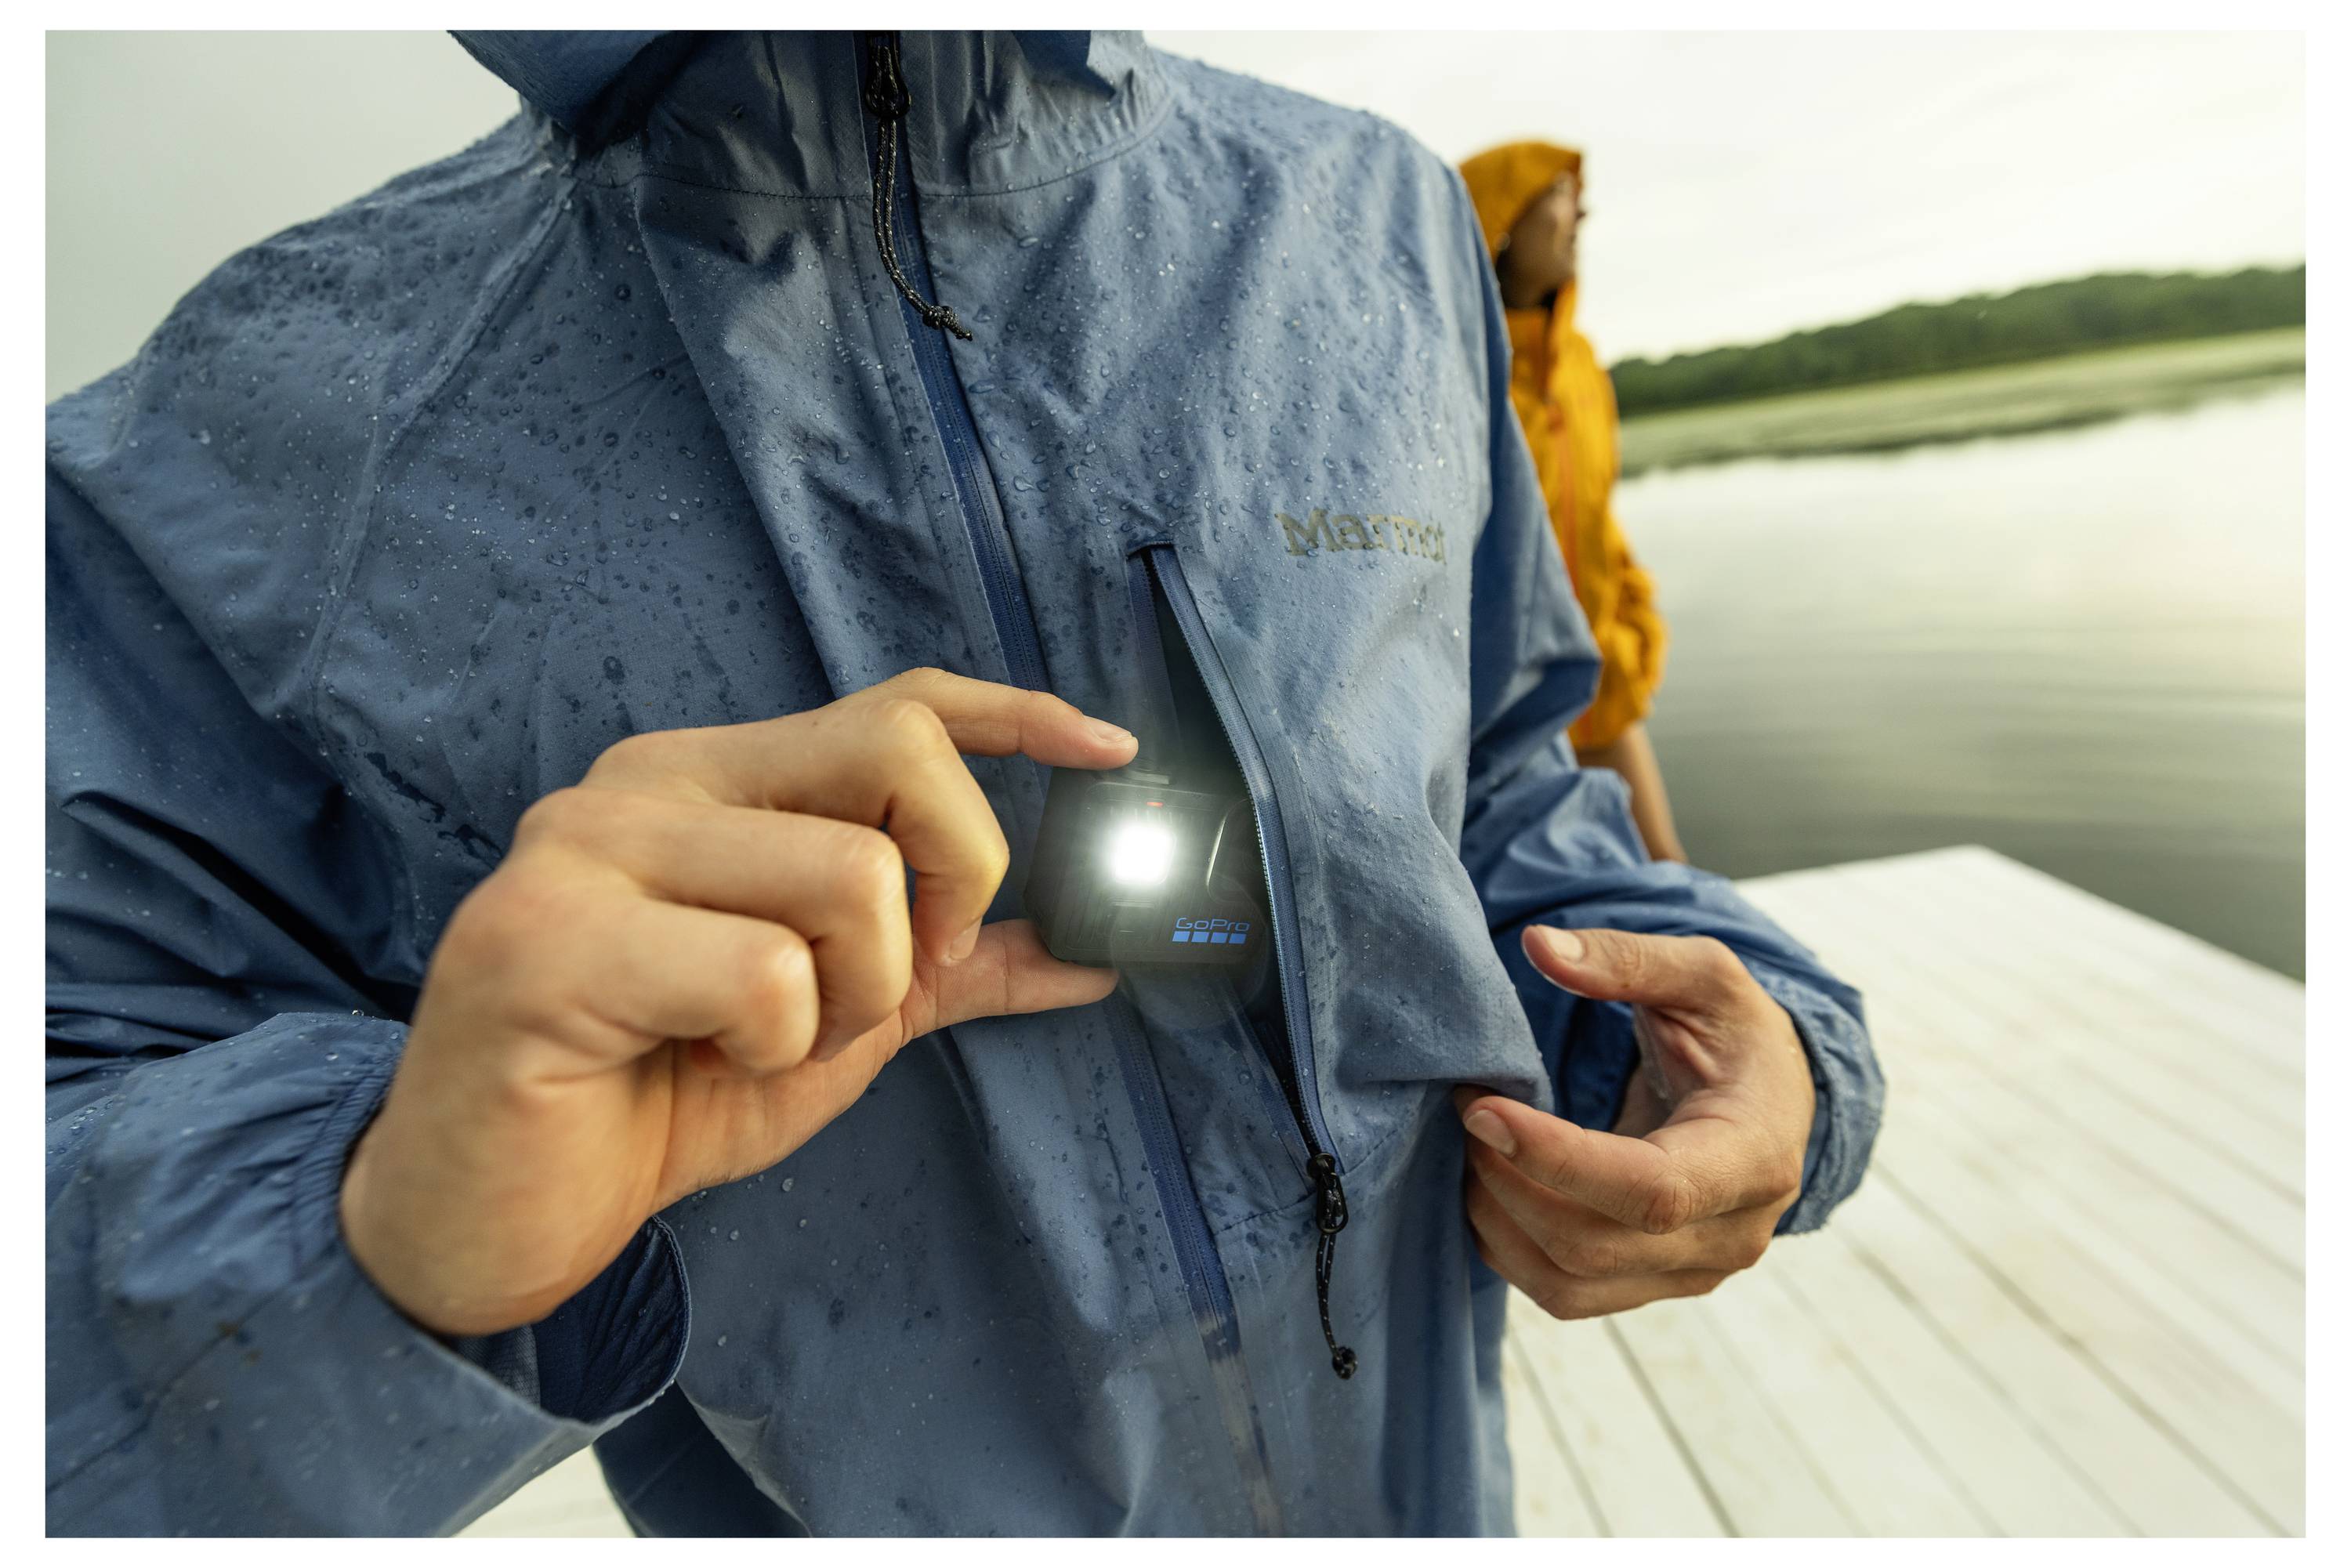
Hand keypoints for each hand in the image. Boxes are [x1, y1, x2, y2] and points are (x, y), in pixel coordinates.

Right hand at [341, 669, 1136, 1336]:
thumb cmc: (656, 1101)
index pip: (893, 701)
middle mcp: (647, 782)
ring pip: (848, 874)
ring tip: (763, 1044)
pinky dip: (774, 1048)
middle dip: (953, 881)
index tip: (1110, 750)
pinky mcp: (546, 936)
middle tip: (900, 980)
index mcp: (713, 780)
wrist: (496, 1216)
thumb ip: (945, 970)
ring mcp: (585, 848)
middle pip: (897, 754)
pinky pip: (764, 973)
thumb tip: (1085, 953)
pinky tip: (698, 1067)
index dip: (1015, 714)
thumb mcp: (836, 1023)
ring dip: (852, 998)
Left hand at [1456, 925, 1814, 1319]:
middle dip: (1508, 1180)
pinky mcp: (1653, 1287)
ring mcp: (1692, 1273)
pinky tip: (1489, 1184)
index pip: (1650, 1189)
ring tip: (1473, 1145)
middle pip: (1592, 1244)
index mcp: (1755, 1158)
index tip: (1481, 1107)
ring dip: (1497, 1220)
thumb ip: (1628, 958)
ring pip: (1568, 1285)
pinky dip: (1508, 1246)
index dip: (1555, 1159)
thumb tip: (1540, 946)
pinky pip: (1564, 1293)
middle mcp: (1731, 1235)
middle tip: (1468, 1109)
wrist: (1772, 1103)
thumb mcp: (1703, 976)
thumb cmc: (1737, 1034)